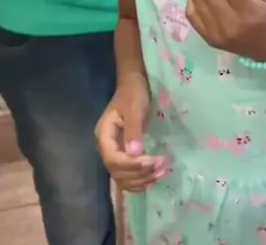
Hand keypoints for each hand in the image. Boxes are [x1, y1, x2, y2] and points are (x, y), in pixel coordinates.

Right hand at [95, 75, 167, 192]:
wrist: (134, 86)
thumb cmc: (133, 94)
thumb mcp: (134, 108)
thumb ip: (133, 130)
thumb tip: (134, 154)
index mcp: (104, 136)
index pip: (113, 159)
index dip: (131, 165)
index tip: (151, 161)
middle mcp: (106, 148)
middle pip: (117, 172)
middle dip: (139, 173)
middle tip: (161, 166)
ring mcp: (114, 154)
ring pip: (123, 178)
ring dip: (141, 180)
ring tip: (162, 172)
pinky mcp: (124, 156)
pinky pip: (128, 176)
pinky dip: (141, 180)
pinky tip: (155, 177)